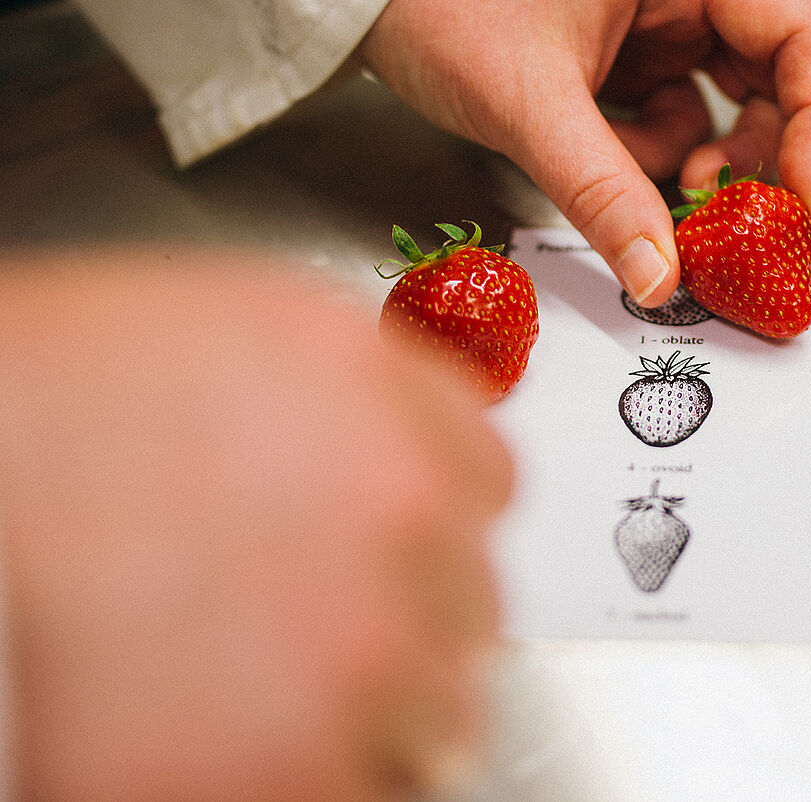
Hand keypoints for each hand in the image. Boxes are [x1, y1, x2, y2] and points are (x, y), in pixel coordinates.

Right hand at [0, 254, 512, 801]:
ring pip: (444, 704)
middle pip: (472, 593)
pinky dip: (318, 778)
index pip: (488, 480)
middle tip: (311, 624)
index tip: (401, 544)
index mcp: (379, 396)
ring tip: (269, 694)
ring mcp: (364, 642)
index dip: (434, 516)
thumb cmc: (34, 412)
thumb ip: (351, 391)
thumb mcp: (225, 332)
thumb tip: (415, 434)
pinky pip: (373, 788)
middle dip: (406, 611)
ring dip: (379, 707)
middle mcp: (397, 508)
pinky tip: (232, 741)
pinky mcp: (304, 767)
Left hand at [356, 0, 810, 306]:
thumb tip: (660, 280)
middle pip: (777, 76)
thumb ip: (603, 195)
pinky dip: (657, 162)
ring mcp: (654, 26)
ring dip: (707, 166)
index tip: (803, 198)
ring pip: (726, 108)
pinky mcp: (625, 62)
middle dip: (768, 157)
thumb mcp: (529, 104)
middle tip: (751, 227)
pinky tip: (614, 171)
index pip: (798, 30)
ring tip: (670, 202)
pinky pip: (674, 122)